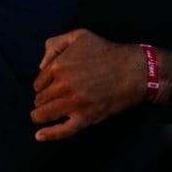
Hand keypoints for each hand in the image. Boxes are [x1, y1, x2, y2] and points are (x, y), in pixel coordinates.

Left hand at [33, 29, 150, 139]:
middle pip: (40, 100)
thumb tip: (40, 66)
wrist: (132, 71)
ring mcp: (73, 104)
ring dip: (40, 115)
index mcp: (58, 66)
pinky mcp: (85, 117)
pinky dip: (49, 135)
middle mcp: (62, 86)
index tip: (51, 86)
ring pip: (45, 115)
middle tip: (53, 98)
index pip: (38, 83)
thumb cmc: (106, 51)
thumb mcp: (79, 36)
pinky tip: (39, 136)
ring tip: (44, 114)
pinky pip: (63, 131)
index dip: (43, 86)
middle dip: (43, 100)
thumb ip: (54, 45)